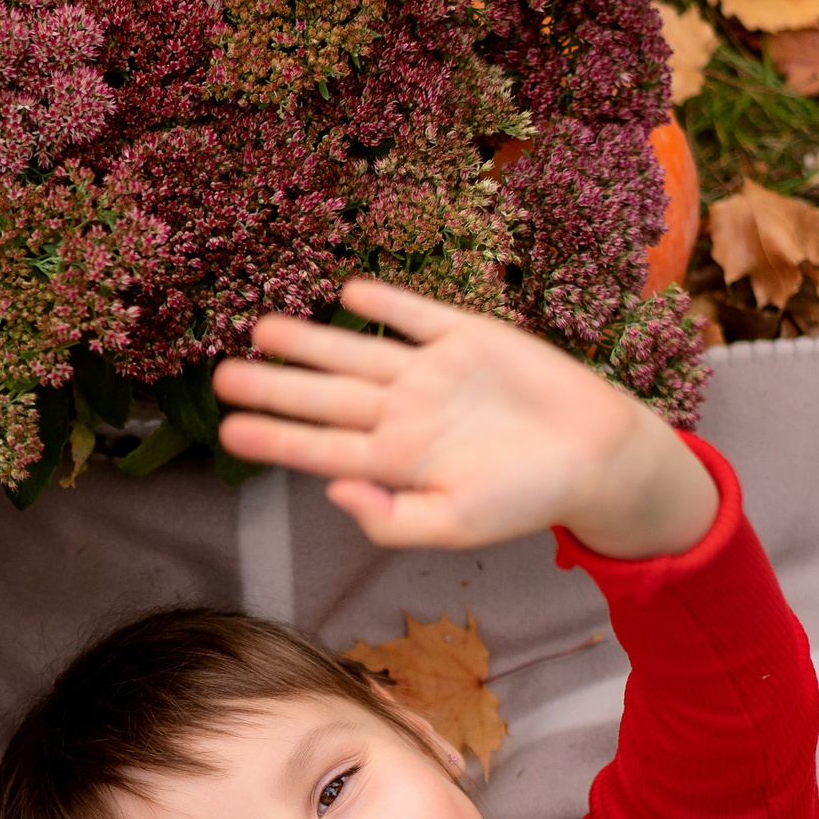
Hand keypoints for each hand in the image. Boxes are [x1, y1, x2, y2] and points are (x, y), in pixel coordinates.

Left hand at [211, 279, 718, 558]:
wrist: (599, 457)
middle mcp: (403, 414)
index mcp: (395, 461)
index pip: (320, 447)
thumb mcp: (455, 526)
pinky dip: (386, 302)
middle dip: (273, 384)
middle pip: (325, 395)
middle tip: (219, 375)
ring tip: (260, 328)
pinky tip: (348, 291)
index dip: (274, 436)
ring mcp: (433, 374)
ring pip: (357, 351)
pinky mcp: (471, 338)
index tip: (227, 431)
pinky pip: (418, 316)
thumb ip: (390, 518)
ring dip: (310, 340)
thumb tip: (333, 492)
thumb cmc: (527, 501)